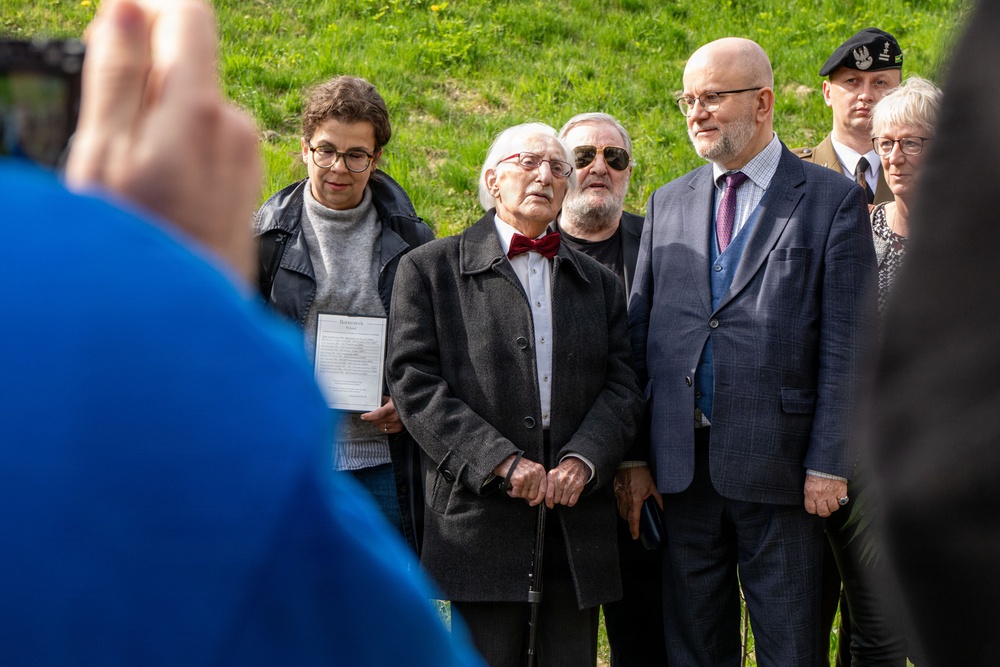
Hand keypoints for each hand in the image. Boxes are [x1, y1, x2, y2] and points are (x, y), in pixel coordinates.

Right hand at [66, 0, 260, 280]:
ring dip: (157, 125)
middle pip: (186, 67)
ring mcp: (247, 160)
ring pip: (193, 110)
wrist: (186, 330)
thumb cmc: (137, 249)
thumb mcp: (106, 156)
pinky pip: (207, 146)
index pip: (188, 16)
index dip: (145, 8)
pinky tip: (159, 198)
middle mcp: (237, 128)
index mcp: (201, 110)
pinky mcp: (246, 185)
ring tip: (133, 183)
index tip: (110, 28)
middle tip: (107, 138)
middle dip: (143, 81)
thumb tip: (130, 8)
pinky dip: (176, 153)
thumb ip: (120, 76)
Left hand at [360, 396, 402, 434]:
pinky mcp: (398, 428)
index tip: (363, 416)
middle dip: (372, 419)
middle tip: (371, 415)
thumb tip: (370, 404)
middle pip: (377, 421)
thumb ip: (380, 401)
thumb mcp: (389, 398)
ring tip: (380, 417)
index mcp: (391, 408)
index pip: (377, 414)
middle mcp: (394, 417)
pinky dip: (382, 427)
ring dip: (377, 423)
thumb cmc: (398, 401)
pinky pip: (385, 430)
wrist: (410, 406)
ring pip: (380, 426)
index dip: (369, 416)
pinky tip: (384, 422)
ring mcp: (397, 423)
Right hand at [493, 454, 546, 505]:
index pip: (543, 490)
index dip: (538, 499)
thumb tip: (535, 499)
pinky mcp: (518, 480)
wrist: (504, 459)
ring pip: (524, 495)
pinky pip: (516, 494)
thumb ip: (536, 482)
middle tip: (519, 490)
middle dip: (525, 495)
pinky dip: (511, 493)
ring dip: (517, 493)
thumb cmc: (516, 465)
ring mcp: (527, 476)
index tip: (533, 503)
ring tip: (514, 487)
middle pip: (533, 495)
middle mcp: (535, 473)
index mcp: (540, 471)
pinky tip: (510, 488)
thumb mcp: (531, 470)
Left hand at [545, 457, 588, 508]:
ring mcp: (570, 484)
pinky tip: (570, 497)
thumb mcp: (553, 474)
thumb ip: (547, 485)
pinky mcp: (578, 488)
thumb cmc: (563, 471)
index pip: (548, 495)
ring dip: (564, 501)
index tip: (550, 505)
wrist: (576, 464)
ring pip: (564, 502)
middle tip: (559, 495)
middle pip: (556, 500)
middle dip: (557, 500)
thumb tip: (545, 499)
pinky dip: (570, 502)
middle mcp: (561, 480)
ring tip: (564, 494)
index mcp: (552, 476)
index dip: (549, 503)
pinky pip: (572, 502)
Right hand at [614, 466, 661, 538]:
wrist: (631, 461)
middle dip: (630, 521)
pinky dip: (622, 505)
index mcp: (636, 499)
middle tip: (636, 522)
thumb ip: (657, 500)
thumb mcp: (653, 487)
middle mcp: (626, 498)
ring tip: (632, 512)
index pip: (634, 518)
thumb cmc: (642, 473)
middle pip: (625, 516)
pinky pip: (618, 501)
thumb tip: (661, 509)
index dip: (634, 529)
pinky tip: (627, 501)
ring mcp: (619, 494)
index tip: (635, 536)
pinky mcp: (616, 490)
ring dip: (626, 514)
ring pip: (620, 510)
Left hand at [804, 475, 847, 516]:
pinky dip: (841, 501)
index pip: (810, 509)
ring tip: (832, 501)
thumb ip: (809, 494)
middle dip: (823, 512)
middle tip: (824, 508)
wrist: (827, 463)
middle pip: (823, 512)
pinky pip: (842, 502)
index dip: (813, 510)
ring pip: (833, 508)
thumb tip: (811, 503)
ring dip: (833, 506)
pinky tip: (838, 497)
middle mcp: (820, 496)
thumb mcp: (808, 483)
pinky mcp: (841, 491)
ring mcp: (831, 494)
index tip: (815, 508)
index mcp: (810, 493)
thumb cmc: (816, 472)